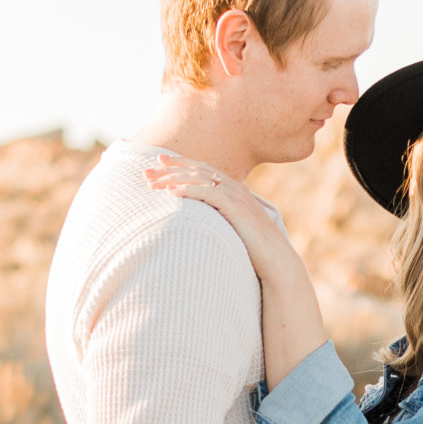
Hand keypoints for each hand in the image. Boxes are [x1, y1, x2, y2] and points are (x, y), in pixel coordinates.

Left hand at [145, 152, 293, 280]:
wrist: (276, 260)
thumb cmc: (255, 250)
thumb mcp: (234, 229)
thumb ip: (220, 219)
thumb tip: (200, 223)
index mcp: (234, 191)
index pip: (202, 171)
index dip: (180, 165)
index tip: (158, 163)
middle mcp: (234, 188)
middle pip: (196, 171)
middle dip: (170, 169)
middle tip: (146, 173)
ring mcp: (236, 196)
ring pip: (199, 179)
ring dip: (173, 179)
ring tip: (152, 184)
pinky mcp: (236, 208)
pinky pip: (208, 193)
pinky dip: (189, 190)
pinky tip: (172, 192)